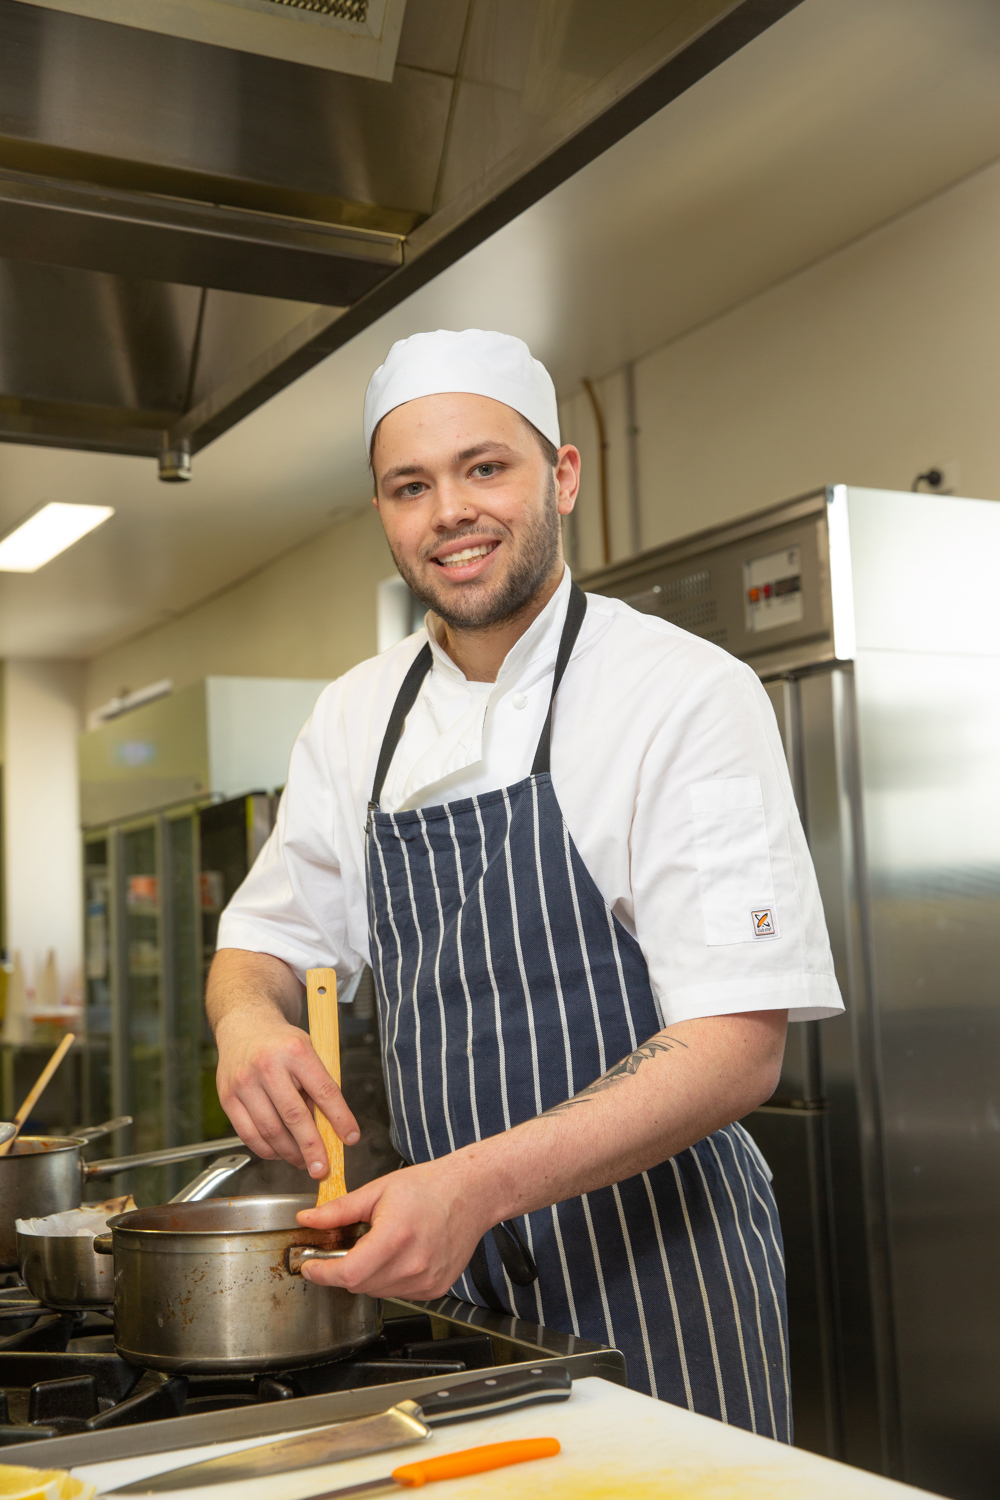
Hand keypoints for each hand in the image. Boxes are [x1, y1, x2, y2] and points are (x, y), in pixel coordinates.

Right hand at [215, 1007, 359, 1176]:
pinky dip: (267, 1150)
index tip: (350, 1138)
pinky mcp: (227, 1098)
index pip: (324, 1090)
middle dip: (312, 1148)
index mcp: (295, 1050)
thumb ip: (318, 1085)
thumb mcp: (308, 1051)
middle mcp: (267, 1065)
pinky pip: (248, 1134)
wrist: (244, 1026)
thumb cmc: (281, 1042)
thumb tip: (330, 1127)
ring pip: (270, 1130)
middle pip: (294, 1116)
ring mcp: (244, 1082)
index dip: (340, 1118)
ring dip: (290, 1153)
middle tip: (322, 1168)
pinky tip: (280, 1153)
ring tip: (303, 1162)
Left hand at [294, 1158, 492, 1298]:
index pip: (348, 1273)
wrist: (471, 1193)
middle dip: (343, 1269)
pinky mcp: (435, 1288)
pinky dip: (389, 1279)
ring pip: (377, 1291)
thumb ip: (339, 1209)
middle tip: (345, 1247)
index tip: (311, 1267)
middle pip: (359, 1285)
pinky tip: (399, 1255)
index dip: (323, 1273)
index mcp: (394, 1237)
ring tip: (379, 1245)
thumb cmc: (428, 1187)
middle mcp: (412, 1264)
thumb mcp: (378, 1190)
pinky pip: (398, 1292)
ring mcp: (426, 1280)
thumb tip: (308, 1220)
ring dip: (367, 1275)